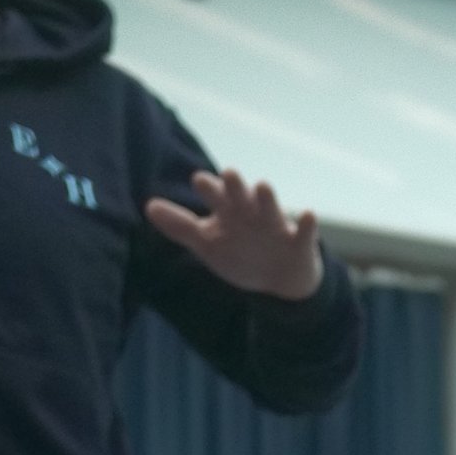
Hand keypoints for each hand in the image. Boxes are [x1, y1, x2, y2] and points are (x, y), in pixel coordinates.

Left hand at [143, 165, 322, 298]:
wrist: (281, 280)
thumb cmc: (242, 254)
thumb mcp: (208, 244)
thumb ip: (181, 226)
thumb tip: (148, 207)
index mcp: (230, 212)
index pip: (218, 197)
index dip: (210, 189)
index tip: (199, 180)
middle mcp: (253, 214)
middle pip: (243, 197)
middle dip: (237, 187)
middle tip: (229, 174)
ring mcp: (277, 227)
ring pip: (272, 209)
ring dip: (268, 199)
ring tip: (263, 186)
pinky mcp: (300, 243)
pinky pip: (305, 232)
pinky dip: (307, 225)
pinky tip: (307, 215)